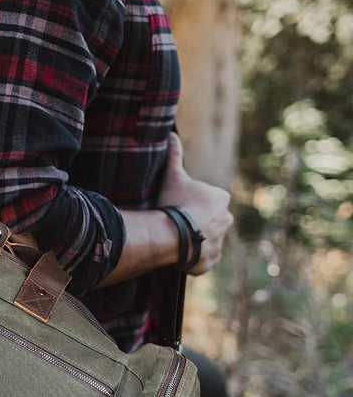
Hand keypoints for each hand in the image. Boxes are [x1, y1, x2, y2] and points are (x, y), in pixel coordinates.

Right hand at [157, 134, 232, 274]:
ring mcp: (220, 243)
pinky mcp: (211, 261)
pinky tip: (179, 254)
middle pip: (211, 221)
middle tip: (178, 224)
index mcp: (221, 199)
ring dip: (196, 241)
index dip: (193, 204)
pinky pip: (202, 259)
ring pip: (208, 241)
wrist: (173, 235)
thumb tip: (171, 134)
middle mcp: (226, 221)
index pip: (210, 201)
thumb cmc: (175, 203)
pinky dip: (193, 258)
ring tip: (176, 241)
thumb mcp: (173, 177)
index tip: (179, 206)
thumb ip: (174, 156)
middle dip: (198, 223)